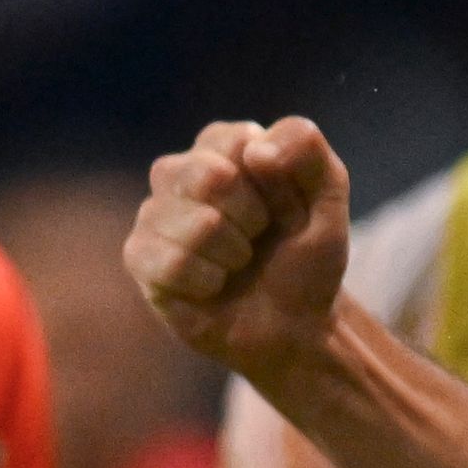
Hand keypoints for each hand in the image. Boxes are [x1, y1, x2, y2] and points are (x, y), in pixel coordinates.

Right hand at [128, 118, 352, 382]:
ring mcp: (153, 213)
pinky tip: (213, 285)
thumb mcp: (329, 199)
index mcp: (222, 146)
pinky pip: (172, 263)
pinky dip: (208, 281)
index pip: (238, 140)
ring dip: (234, 255)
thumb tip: (256, 149)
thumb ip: (307, 150)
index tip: (285, 208)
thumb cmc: (305, 258)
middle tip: (258, 238)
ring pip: (197, 225)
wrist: (292, 326)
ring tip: (236, 264)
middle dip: (252, 219)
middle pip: (208, 176)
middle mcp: (180, 171)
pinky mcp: (139, 256)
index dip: (275, 183)